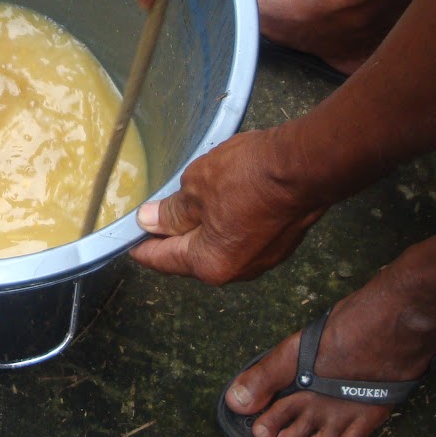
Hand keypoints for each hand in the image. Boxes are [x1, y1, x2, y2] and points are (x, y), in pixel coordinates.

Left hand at [130, 128, 324, 283]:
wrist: (307, 165)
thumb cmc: (252, 175)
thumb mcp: (196, 186)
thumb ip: (171, 211)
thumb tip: (150, 222)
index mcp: (210, 264)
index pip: (163, 259)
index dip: (141, 246)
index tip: (128, 239)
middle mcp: (236, 271)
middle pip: (190, 257)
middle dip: (172, 236)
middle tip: (154, 215)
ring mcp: (261, 260)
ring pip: (218, 247)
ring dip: (203, 228)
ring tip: (191, 201)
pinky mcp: (279, 244)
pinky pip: (241, 238)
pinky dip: (228, 225)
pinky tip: (224, 201)